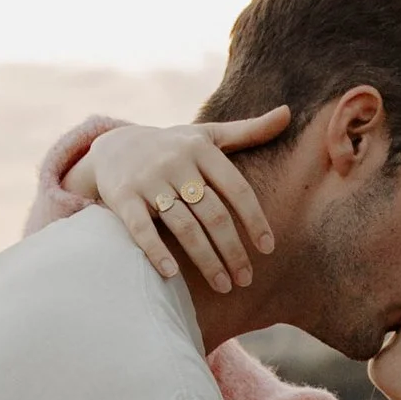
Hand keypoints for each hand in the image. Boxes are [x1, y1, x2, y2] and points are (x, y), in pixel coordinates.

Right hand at [69, 108, 289, 295]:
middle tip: (246, 279)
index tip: (268, 249)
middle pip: (213, 214)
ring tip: (223, 286)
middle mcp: (176, 163)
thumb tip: (287, 113)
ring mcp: (148, 181)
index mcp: (201, 150)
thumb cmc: (172, 147)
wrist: (113, 146)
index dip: (255, 220)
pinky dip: (156, 252)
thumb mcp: (207, 135)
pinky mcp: (123, 197)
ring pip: (184, 227)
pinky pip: (141, 229)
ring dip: (206, 261)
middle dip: (233, 250)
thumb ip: (247, 131)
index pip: (237, 189)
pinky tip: (172, 275)